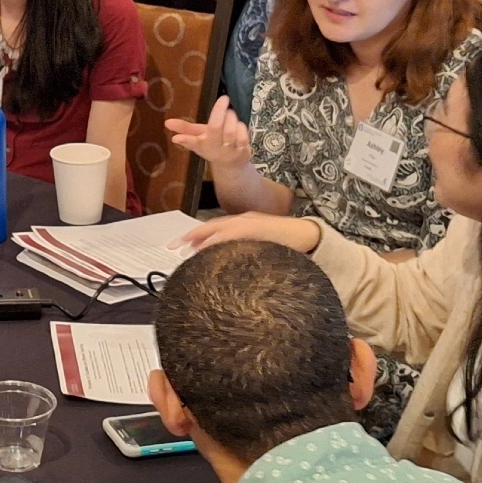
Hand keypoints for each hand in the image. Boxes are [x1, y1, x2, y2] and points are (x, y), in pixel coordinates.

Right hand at [164, 94, 252, 171]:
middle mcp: (214, 148)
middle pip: (215, 128)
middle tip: (223, 99)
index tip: (175, 138)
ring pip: (230, 129)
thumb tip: (167, 122)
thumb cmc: (212, 147)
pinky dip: (241, 127)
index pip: (192, 142)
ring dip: (231, 117)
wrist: (231, 166)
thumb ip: (184, 129)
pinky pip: (243, 134)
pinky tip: (238, 126)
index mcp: (201, 145)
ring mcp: (229, 151)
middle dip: (219, 111)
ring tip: (229, 113)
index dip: (185, 140)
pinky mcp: (243, 151)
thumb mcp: (198, 138)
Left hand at [172, 212, 321, 254]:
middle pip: (209, 226)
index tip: (180, 246)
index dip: (196, 236)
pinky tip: (205, 249)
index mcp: (242, 222)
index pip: (213, 228)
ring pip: (216, 229)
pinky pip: (230, 234)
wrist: (309, 235)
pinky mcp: (254, 228)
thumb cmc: (287, 243)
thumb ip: (244, 249)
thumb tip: (228, 263)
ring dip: (199, 238)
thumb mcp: (261, 244)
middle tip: (173, 247)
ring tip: (184, 249)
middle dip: (190, 236)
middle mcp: (241, 219)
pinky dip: (216, 241)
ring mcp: (247, 222)